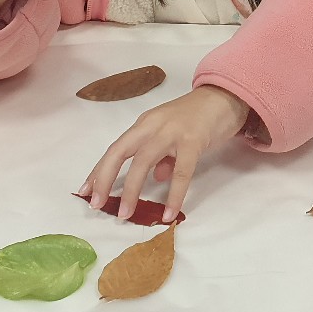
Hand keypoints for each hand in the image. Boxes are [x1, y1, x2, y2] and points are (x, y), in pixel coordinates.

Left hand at [81, 86, 249, 222]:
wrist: (226, 97)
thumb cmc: (198, 117)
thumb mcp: (172, 133)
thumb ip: (162, 155)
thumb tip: (157, 177)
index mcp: (144, 124)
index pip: (115, 148)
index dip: (99, 170)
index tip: (86, 192)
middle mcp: (152, 125)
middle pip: (120, 151)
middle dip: (105, 178)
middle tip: (97, 205)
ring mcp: (172, 132)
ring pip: (143, 161)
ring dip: (132, 190)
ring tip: (125, 214)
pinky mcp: (193, 141)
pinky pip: (180, 173)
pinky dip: (173, 195)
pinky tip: (169, 213)